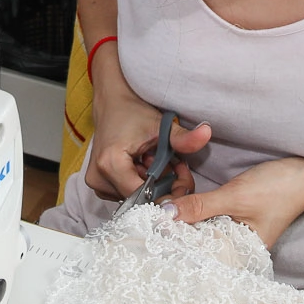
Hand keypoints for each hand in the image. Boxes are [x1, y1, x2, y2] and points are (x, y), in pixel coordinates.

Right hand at [86, 85, 212, 201]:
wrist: (111, 103)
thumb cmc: (133, 113)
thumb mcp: (160, 125)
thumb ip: (183, 137)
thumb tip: (207, 133)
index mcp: (110, 164)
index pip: (144, 197)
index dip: (166, 191)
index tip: (180, 176)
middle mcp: (98, 178)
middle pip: (140, 199)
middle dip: (162, 187)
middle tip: (174, 166)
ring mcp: (96, 184)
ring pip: (135, 198)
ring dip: (152, 186)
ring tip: (158, 163)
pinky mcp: (99, 184)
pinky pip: (126, 192)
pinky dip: (140, 184)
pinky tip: (147, 167)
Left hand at [164, 157, 303, 248]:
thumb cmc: (277, 189)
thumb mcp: (234, 197)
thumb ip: (200, 207)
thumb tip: (166, 214)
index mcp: (239, 254)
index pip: (199, 254)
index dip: (175, 241)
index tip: (151, 227)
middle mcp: (236, 249)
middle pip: (198, 243)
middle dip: (177, 228)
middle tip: (154, 213)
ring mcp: (235, 234)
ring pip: (202, 230)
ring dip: (185, 217)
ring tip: (165, 205)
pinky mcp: (234, 219)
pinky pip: (209, 220)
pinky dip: (196, 211)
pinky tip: (182, 201)